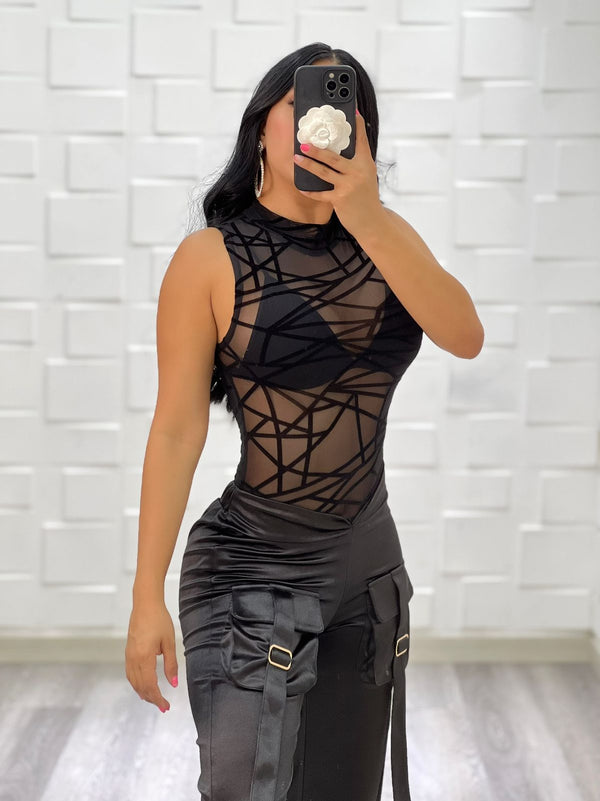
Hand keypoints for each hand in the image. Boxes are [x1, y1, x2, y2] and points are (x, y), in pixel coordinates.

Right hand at [125, 598, 178, 712]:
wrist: (145, 605)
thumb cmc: (159, 620)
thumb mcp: (169, 642)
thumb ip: (171, 664)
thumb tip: (174, 684)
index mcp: (144, 658)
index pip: (150, 686)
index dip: (158, 699)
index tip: (166, 706)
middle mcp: (133, 659)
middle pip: (140, 687)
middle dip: (151, 698)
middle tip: (163, 706)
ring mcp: (129, 656)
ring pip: (133, 682)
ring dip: (143, 692)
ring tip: (154, 699)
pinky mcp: (128, 652)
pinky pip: (130, 674)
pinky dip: (137, 683)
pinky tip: (144, 685)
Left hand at [293, 108, 384, 239]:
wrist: (373, 222)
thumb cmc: (366, 197)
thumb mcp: (366, 176)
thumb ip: (356, 163)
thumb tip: (341, 150)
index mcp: (365, 163)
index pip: (361, 140)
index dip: (356, 125)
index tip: (352, 111)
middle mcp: (358, 172)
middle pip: (334, 156)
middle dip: (317, 149)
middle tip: (304, 141)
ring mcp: (349, 186)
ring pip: (324, 172)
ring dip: (308, 164)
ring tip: (296, 158)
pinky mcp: (340, 200)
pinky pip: (321, 194)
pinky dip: (310, 191)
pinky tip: (301, 188)